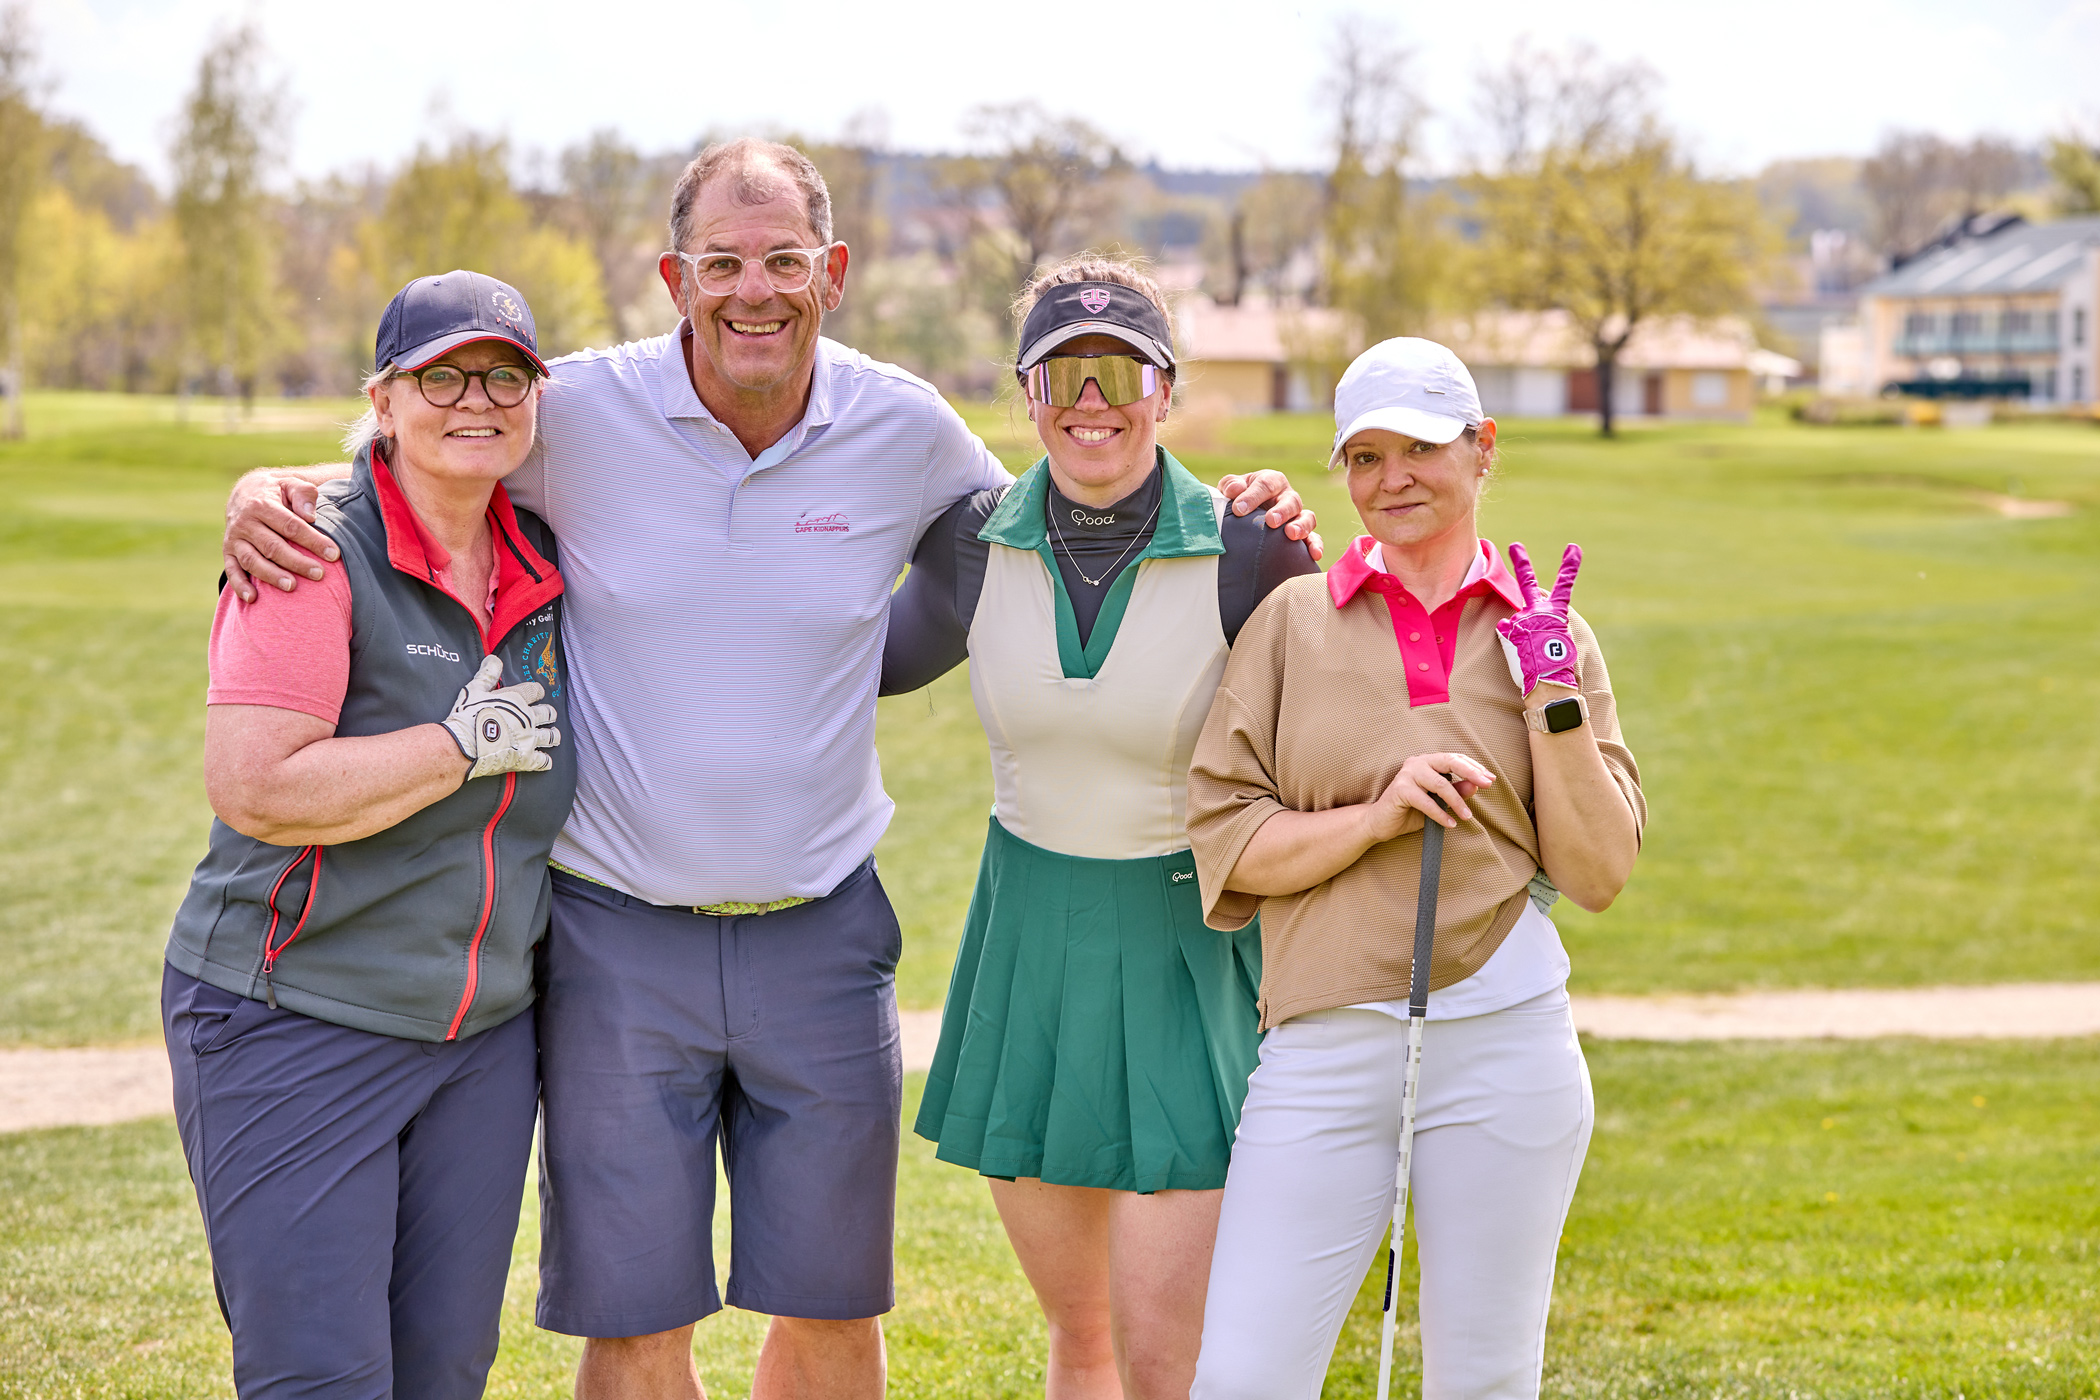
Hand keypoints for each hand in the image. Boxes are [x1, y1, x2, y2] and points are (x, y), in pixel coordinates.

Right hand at [223, 469, 341, 602]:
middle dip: (296, 562)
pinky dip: (240, 585)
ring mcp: (234, 539)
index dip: (312, 541)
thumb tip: (310, 516)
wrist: (246, 492)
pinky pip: (231, 570)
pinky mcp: (228, 552)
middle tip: (319, 574)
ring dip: (271, 575)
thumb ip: (303, 494)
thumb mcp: (291, 484)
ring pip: (252, 560)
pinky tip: (253, 598)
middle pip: (272, 546)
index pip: (291, 526)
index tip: (333, 554)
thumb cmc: (278, 492)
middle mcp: (245, 523)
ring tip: (292, 586)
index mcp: (262, 505)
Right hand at [440, 656, 561, 779]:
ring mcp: (529, 739)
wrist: (463, 744)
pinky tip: (545, 761)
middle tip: (548, 716)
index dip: (537, 692)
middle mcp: (527, 718)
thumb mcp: (474, 689)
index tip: (537, 693)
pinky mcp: (526, 758)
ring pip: (550, 736)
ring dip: (552, 736)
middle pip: (548, 713)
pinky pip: (543, 761)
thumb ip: (487, 674)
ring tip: (552, 736)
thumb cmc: (467, 716)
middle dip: (549, 714)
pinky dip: (545, 761)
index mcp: (517, 699)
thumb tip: (494, 659)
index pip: (536, 691)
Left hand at [1217, 470, 1323, 561]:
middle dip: (1281, 511)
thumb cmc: (1237, 499)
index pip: (1265, 485)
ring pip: (1307, 517)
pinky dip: (1315, 545)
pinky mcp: (1302, 534)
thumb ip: (1230, 485)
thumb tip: (1235, 490)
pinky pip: (1313, 538)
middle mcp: (1287, 496)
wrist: (1243, 518)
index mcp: (1271, 481)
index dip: (1252, 496)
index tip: (1238, 510)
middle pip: (1291, 501)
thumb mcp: (1231, 490)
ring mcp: (1297, 516)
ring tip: (1291, 535)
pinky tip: (1315, 555)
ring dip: (1301, 526)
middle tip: (1270, 521)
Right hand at [1364, 752, 1495, 840]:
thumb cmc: (1410, 812)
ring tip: (1467, 816)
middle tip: (1487, 785)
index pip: (1455, 758)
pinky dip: (1440, 814)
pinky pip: (1426, 802)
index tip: (1491, 779)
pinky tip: (1450, 824)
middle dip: (1471, 773)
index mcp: (1427, 762)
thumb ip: (1456, 792)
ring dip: (1457, 802)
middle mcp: (1417, 762)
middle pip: (1449, 762)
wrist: (1380, 824)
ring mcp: (1407, 774)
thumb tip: (1476, 785)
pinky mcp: (1400, 789)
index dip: (1474, 767)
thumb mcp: (1439, 802)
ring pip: (1440, 784)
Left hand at [1495, 543, 1582, 696]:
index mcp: (1557, 613)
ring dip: (1520, 636)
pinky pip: (1506, 633)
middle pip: (1528, 583)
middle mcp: (1539, 611)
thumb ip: (1536, 626)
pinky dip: (1510, 642)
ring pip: (1516, 622)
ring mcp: (1524, 618)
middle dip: (1522, 563)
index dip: (1569, 567)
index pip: (1564, 586)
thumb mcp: (1554, 640)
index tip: (1573, 548)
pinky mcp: (1510, 629)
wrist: (1550, 678)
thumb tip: (1504, 621)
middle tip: (1515, 546)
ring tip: (1530, 650)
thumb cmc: (1556, 665)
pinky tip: (1520, 652)